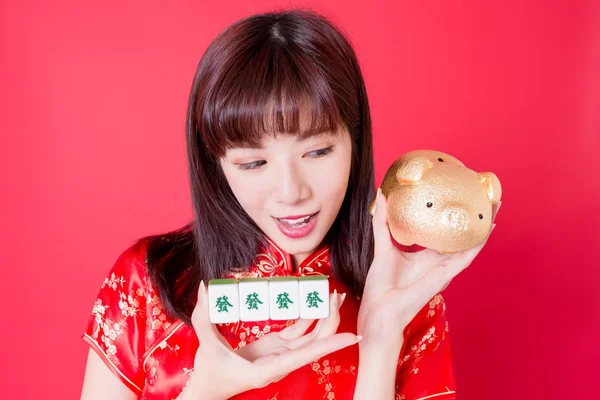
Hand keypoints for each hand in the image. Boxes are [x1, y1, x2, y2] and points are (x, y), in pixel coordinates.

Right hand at [183, 284, 358, 399]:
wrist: (210, 388)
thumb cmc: (210, 372)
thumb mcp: (206, 345)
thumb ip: (204, 316)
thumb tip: (203, 286)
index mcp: (271, 367)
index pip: (307, 354)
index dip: (330, 344)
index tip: (353, 336)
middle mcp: (283, 362)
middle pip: (316, 341)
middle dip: (329, 319)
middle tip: (335, 294)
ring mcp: (282, 353)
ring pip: (311, 335)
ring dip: (323, 315)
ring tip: (332, 293)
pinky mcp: (278, 346)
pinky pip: (299, 329)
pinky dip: (308, 315)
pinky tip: (315, 299)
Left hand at [357, 188, 500, 341]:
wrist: (378, 316)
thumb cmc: (381, 287)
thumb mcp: (382, 248)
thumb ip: (382, 223)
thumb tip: (381, 195)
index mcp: (427, 257)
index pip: (448, 235)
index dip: (460, 218)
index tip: (469, 196)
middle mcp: (438, 265)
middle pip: (463, 241)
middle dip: (478, 223)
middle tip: (492, 200)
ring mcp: (440, 274)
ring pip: (467, 251)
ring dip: (481, 234)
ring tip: (493, 214)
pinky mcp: (437, 282)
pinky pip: (456, 265)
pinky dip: (469, 251)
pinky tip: (480, 237)